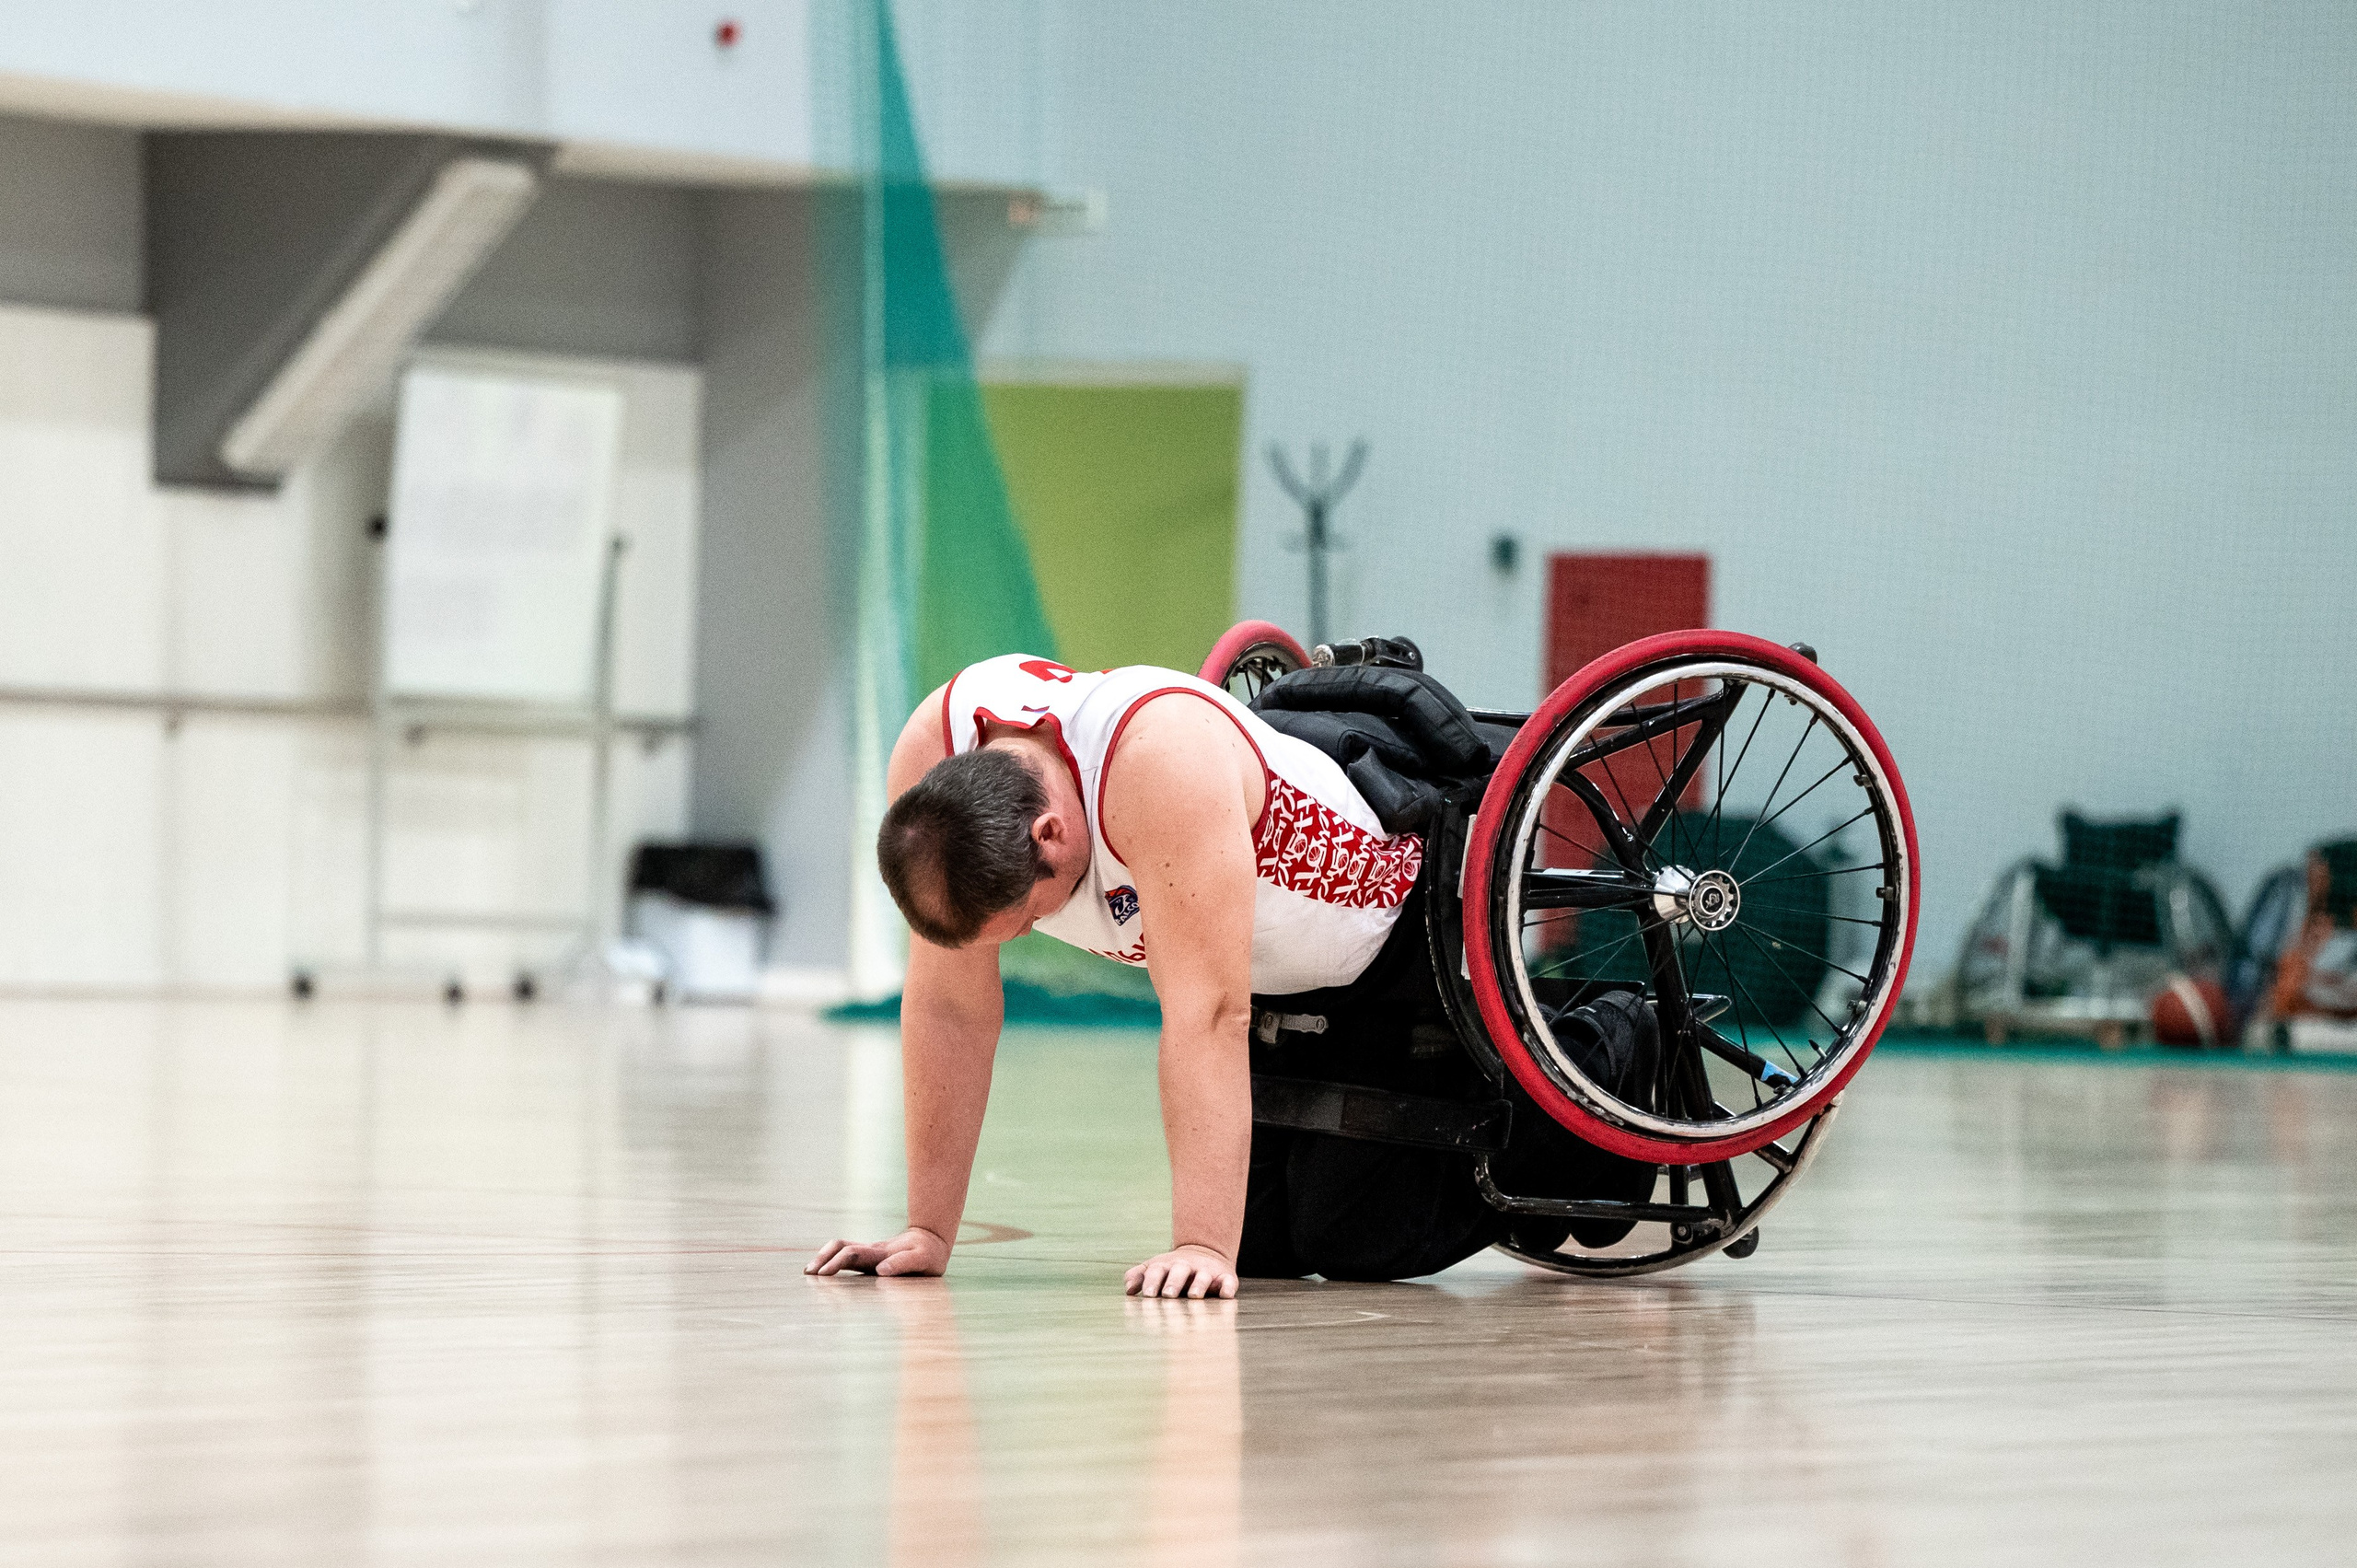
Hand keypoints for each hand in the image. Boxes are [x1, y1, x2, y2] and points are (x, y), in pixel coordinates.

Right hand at [806, 1226, 950, 1277]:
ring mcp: (869, 1251)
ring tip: (809, 1271)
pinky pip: (845, 1252)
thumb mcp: (924, 1260)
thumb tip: (880, 1271)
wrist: (932, 1238)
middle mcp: (872, 1251)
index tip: (822, 1275)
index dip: (836, 1263)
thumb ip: (904, 1263)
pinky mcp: (870, 1255)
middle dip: (822, 1259)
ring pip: (840, 1247)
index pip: (852, 1255)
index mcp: (881, 1254)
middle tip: (807, 1274)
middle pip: (840, 1247)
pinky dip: (831, 1257)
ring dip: (823, 1256)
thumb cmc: (930, 1254)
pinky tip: (823, 1269)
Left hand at [1124, 1243, 1238, 1298]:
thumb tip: (1128, 1289)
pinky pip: (1228, 1282)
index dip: (1152, 1281)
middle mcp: (1186, 1267)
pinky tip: (1226, 1294)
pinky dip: (1228, 1287)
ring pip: (1203, 1276)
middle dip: (1173, 1282)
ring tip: (1194, 1296)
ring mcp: (1206, 1271)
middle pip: (1179, 1271)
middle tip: (1167, 1295)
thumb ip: (1139, 1276)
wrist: (1205, 1253)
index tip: (1148, 1294)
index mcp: (1167, 1266)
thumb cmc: (1173, 1269)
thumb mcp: (1155, 1268)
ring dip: (1199, 1285)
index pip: (1157, 1271)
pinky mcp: (1225, 1277)